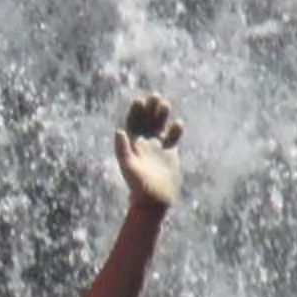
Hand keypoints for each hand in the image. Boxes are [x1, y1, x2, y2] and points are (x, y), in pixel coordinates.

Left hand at [115, 92, 182, 211]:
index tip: (139, 100)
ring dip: (162, 116)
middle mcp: (144, 144)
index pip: (133, 124)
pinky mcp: (170, 154)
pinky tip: (179, 124)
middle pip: (147, 122)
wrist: (154, 200)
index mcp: (132, 146)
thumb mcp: (129, 167)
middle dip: (150, 109)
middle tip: (155, 96)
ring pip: (160, 127)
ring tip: (165, 104)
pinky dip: (175, 131)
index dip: (135, 112)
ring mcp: (157, 148)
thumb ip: (123, 150)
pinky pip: (172, 138)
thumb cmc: (138, 185)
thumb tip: (118, 131)